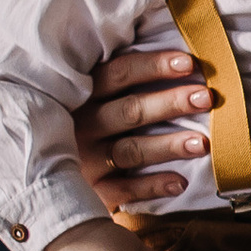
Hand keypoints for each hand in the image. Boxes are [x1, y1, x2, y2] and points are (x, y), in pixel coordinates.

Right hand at [73, 50, 215, 212]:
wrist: (46, 174)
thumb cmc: (80, 123)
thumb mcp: (88, 97)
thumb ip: (119, 81)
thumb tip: (178, 61)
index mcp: (82, 95)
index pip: (119, 73)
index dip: (154, 66)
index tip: (189, 63)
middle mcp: (82, 125)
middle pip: (130, 110)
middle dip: (170, 102)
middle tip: (205, 98)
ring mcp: (85, 159)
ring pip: (131, 150)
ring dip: (169, 145)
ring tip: (203, 142)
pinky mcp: (91, 190)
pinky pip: (124, 190)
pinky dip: (153, 186)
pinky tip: (181, 182)